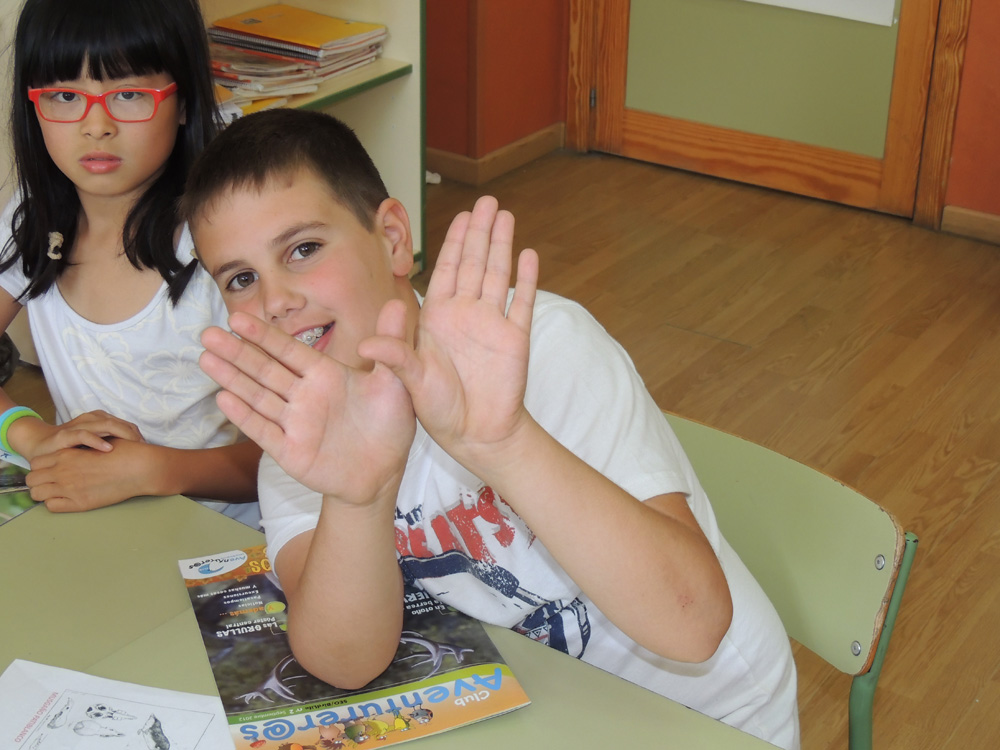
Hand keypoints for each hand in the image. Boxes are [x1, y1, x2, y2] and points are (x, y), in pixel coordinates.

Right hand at [14, 410, 143, 460]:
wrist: (40, 446)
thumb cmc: (72, 448)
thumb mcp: (96, 448)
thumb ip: (113, 446)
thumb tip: (138, 456)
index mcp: (101, 421)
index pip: (127, 426)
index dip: (139, 437)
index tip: (149, 451)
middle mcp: (92, 420)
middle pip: (121, 424)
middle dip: (135, 436)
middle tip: (144, 450)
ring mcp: (79, 426)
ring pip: (106, 424)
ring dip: (122, 434)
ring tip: (134, 446)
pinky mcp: (65, 435)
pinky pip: (83, 434)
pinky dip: (97, 440)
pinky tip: (108, 448)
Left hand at [26, 439, 152, 510]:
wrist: (139, 467)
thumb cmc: (123, 452)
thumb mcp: (98, 442)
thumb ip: (81, 447)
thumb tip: (76, 450)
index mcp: (66, 455)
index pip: (36, 463)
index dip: (41, 467)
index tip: (50, 470)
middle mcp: (63, 472)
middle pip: (32, 479)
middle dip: (39, 480)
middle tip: (51, 481)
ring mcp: (69, 488)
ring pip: (37, 494)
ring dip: (44, 492)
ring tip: (57, 491)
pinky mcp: (80, 503)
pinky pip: (52, 506)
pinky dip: (55, 503)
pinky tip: (66, 499)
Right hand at [200, 312, 415, 504]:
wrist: (385, 473)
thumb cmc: (388, 425)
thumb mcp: (395, 381)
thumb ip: (391, 344)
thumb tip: (398, 303)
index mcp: (325, 375)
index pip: (288, 351)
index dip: (264, 335)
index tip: (237, 318)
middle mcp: (304, 396)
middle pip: (265, 370)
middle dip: (237, 352)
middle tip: (207, 333)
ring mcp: (295, 424)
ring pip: (258, 397)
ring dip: (232, 379)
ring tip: (205, 359)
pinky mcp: (292, 452)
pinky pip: (265, 432)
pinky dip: (245, 417)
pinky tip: (223, 398)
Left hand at [359, 196, 538, 467]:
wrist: (476, 433)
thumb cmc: (439, 409)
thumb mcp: (411, 381)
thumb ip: (396, 358)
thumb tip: (368, 346)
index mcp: (438, 317)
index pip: (447, 270)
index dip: (454, 242)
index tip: (460, 216)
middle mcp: (465, 314)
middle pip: (474, 263)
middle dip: (479, 232)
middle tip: (487, 201)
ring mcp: (492, 324)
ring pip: (497, 274)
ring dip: (502, 245)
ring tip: (506, 215)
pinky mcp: (515, 338)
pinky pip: (520, 302)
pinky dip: (525, 279)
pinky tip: (529, 255)